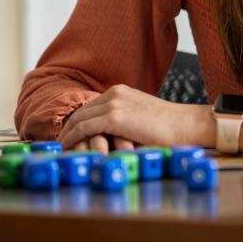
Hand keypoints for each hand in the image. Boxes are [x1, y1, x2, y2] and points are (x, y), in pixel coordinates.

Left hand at [58, 84, 215, 151]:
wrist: (184, 124)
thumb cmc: (167, 126)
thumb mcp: (140, 116)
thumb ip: (123, 118)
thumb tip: (106, 135)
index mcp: (122, 91)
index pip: (89, 106)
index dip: (75, 122)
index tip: (67, 136)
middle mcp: (115, 92)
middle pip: (80, 111)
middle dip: (67, 129)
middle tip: (57, 146)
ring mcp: (114, 103)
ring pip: (78, 119)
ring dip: (66, 135)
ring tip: (59, 150)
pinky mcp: (114, 117)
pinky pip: (83, 128)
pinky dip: (71, 139)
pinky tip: (65, 149)